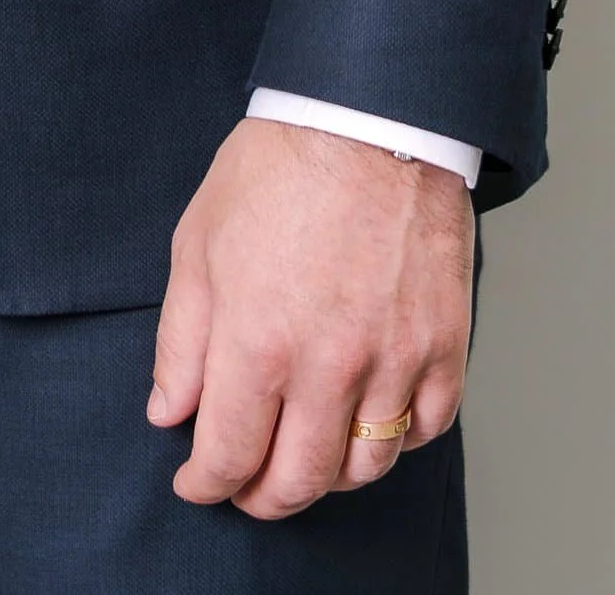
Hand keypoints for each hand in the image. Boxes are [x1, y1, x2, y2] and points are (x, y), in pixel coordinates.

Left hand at [149, 120, 471, 515]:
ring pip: (365, 468)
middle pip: (298, 482)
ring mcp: (394, 360)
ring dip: (329, 477)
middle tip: (248, 487)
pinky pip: (427, 428)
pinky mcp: (444, 345)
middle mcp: (329, 366)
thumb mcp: (199, 242)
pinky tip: (371, 417)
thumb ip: (182, 341)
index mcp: (259, 342)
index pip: (228, 457)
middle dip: (263, 498)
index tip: (197, 483)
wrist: (369, 115)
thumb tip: (170, 414)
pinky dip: (398, 439)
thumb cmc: (278, 168)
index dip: (206, 484)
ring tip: (307, 455)